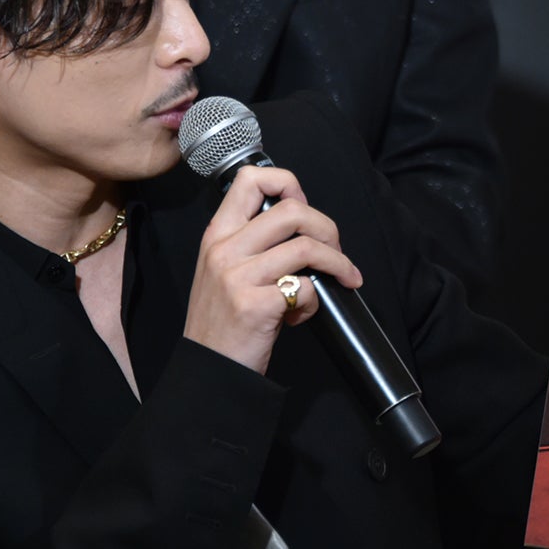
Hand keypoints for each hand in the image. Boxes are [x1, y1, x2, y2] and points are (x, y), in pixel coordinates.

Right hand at [185, 166, 362, 373]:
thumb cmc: (224, 321)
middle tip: (337, 252)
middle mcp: (224, 250)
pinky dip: (315, 302)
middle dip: (328, 229)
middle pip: (292, 211)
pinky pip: (305, 289)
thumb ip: (254, 243)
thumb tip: (303, 225)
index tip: (304, 207)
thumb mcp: (224, 271)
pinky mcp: (255, 306)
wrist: (208, 369)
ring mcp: (237, 277)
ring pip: (306, 248)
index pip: (250, 179)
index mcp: (217, 235)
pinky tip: (300, 315)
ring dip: (337, 264)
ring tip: (340, 280)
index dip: (288, 183)